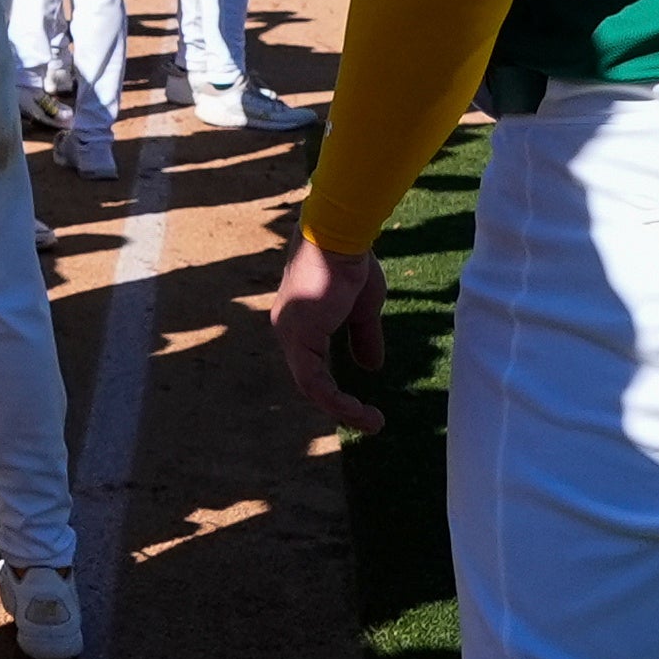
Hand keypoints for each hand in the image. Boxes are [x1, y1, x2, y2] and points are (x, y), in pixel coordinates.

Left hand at [270, 235, 387, 436]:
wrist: (342, 236)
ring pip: (311, 387)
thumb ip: (363, 336)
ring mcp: (289, 333)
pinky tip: (359, 410)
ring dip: (342, 409)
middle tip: (370, 421)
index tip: (366, 406)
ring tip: (371, 422)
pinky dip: (337, 401)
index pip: (314, 366)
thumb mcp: (364, 308)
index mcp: (301, 321)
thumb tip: (371, 368)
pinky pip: (314, 382)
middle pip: (310, 380)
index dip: (338, 390)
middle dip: (340, 406)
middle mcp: (288, 329)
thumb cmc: (350, 262)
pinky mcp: (298, 336)